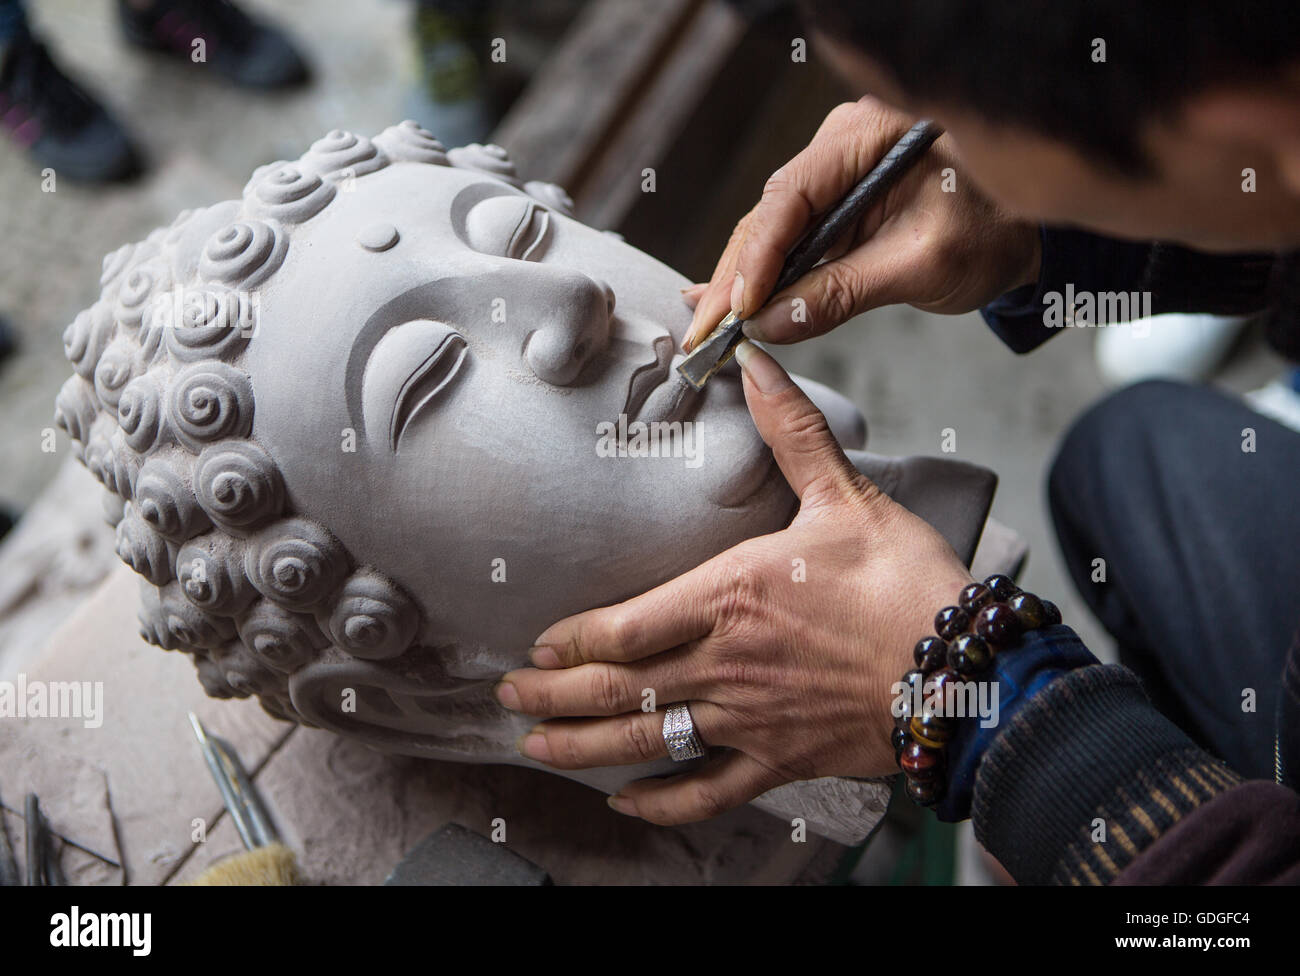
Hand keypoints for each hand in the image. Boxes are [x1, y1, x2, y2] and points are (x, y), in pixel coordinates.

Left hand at [495, 342, 972, 825]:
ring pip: (647, 740)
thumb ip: (792, 434)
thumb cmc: (905, 583)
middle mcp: (725, 662)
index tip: (538, 646)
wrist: (966, 670)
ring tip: (535, 749)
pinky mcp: (779, 760)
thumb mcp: (845, 496)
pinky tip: (628, 804)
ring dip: (583, 747)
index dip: (573, 640)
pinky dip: (662, 801)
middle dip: (553, 697)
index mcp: (730, 594)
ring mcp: (748, 718)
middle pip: (618, 688)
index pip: (626, 626)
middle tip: (508, 698)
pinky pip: (707, 790)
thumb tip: (758, 363)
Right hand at [682, 96, 1040, 350]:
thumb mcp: (921, 267)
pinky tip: (725, 304)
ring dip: (741, 283)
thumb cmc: (993, 233)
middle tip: (706, 330)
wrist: (1026, 236)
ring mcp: (835, 175)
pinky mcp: (836, 207)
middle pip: (769, 216)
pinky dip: (762, 279)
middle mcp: (841, 146)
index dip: (758, 257)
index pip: (791, 196)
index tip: (741, 307)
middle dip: (736, 278)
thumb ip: (842, 292)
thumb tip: (770, 323)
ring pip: (771, 233)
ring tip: (709, 328)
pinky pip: (789, 243)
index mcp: (868, 136)